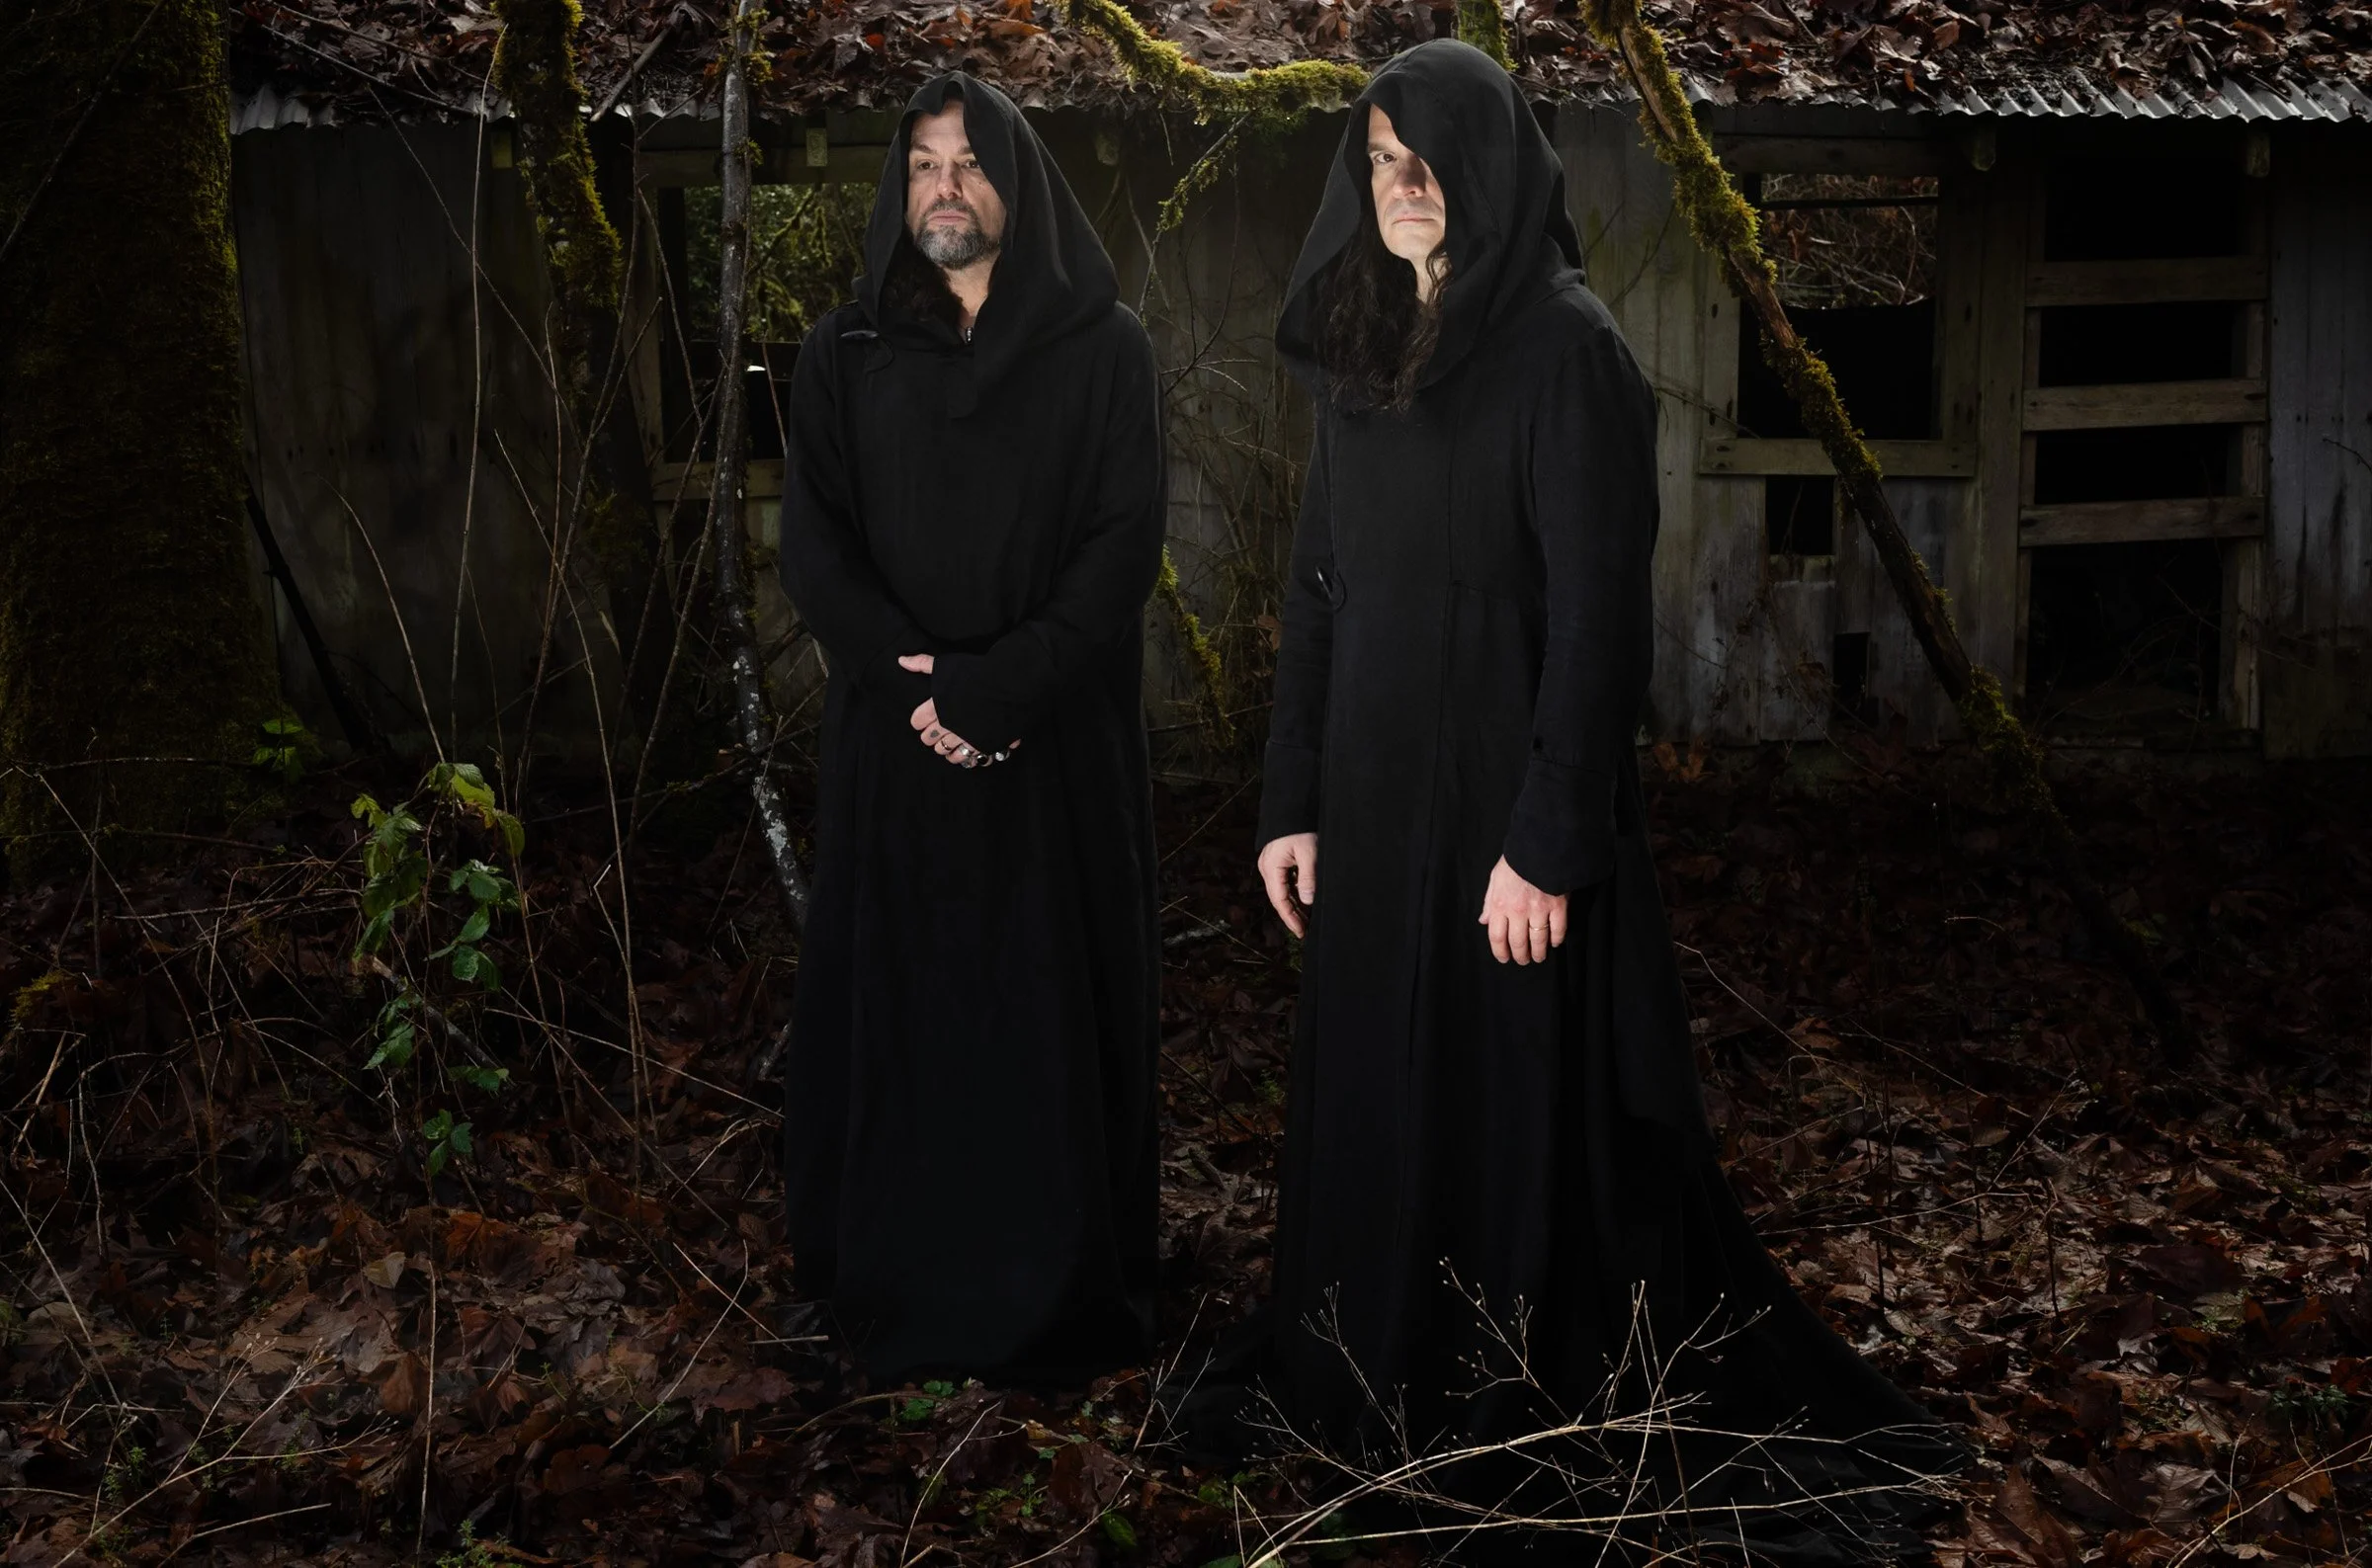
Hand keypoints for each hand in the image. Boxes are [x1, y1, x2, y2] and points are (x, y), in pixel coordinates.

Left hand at [900, 654, 1018, 767]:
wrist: (1013, 683)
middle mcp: (949, 725)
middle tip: (935, 730)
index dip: (918, 720)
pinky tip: (965, 752)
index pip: (917, 721)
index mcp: (937, 706)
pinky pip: (968, 758)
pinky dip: (965, 757)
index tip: (922, 719)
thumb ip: (922, 664)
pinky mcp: (984, 745)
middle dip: (930, 735)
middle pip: (929, 738)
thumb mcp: (947, 664)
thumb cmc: (979, 671)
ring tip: (947, 744)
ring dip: (945, 748)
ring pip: (946, 751)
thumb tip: (901, 660)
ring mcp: (966, 737)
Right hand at [1258, 832, 1318, 937]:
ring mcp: (1272, 864)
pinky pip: (1285, 882)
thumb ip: (1307, 877)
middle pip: (1279, 898)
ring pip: (1282, 892)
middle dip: (1292, 915)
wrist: (1294, 807)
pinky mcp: (1278, 861)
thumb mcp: (1309, 852)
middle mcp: (1268, 868)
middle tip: (1305, 931)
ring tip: (1307, 920)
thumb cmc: (1301, 827)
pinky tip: (1304, 901)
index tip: (1301, 932)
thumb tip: (1307, 901)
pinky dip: (1295, 893)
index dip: (1290, 918)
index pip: (1280, 900)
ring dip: (1294, 906)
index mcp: (1271, 868)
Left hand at [1479, 856, 1565, 964]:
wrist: (1540, 844)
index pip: (1497, 937)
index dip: (1500, 952)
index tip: (1504, 958)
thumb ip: (1488, 901)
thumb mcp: (1495, 877)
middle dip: (1520, 956)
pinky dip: (1556, 940)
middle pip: (1517, 943)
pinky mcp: (1558, 906)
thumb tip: (1484, 921)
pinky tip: (1554, 943)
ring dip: (1538, 953)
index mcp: (1500, 904)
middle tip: (1523, 960)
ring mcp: (1539, 909)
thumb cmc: (1516, 860)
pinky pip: (1558, 930)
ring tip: (1538, 957)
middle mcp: (1518, 910)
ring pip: (1538, 940)